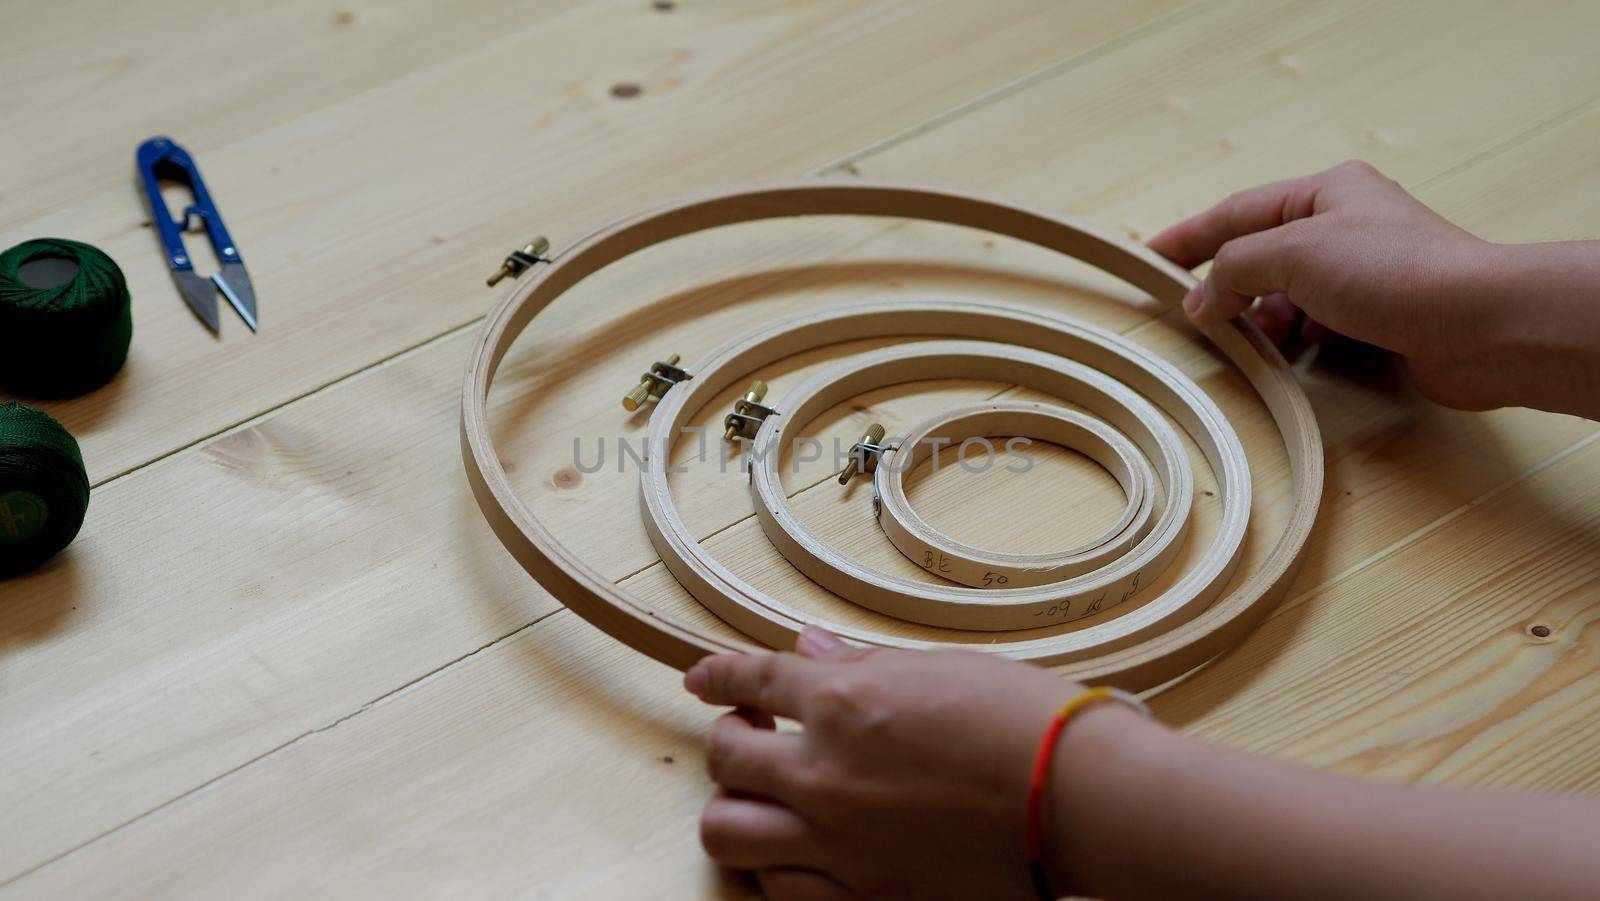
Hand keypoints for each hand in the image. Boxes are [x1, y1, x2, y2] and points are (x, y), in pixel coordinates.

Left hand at [683, 628, 1143, 899]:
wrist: (1080, 799)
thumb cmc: (1025, 723)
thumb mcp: (939, 671)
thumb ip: (861, 664)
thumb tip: (810, 649)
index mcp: (843, 700)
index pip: (752, 678)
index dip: (719, 676)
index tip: (703, 678)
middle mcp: (824, 773)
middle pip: (724, 757)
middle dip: (728, 739)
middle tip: (750, 733)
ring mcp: (838, 843)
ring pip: (728, 831)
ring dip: (737, 807)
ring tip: (766, 797)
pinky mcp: (863, 898)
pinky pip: (780, 888)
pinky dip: (777, 865)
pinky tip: (799, 848)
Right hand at [1148, 160, 1502, 408]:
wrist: (1479, 325)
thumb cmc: (1395, 273)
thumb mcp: (1293, 253)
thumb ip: (1235, 267)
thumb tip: (1204, 298)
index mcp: (1327, 191)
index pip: (1238, 211)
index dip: (1190, 236)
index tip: (1150, 258)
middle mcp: (1348, 226)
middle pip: (1264, 255)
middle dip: (1230, 286)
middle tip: (1199, 316)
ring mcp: (1368, 273)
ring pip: (1291, 295)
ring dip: (1266, 318)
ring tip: (1254, 339)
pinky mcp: (1384, 316)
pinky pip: (1321, 325)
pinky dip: (1301, 339)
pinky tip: (1300, 351)